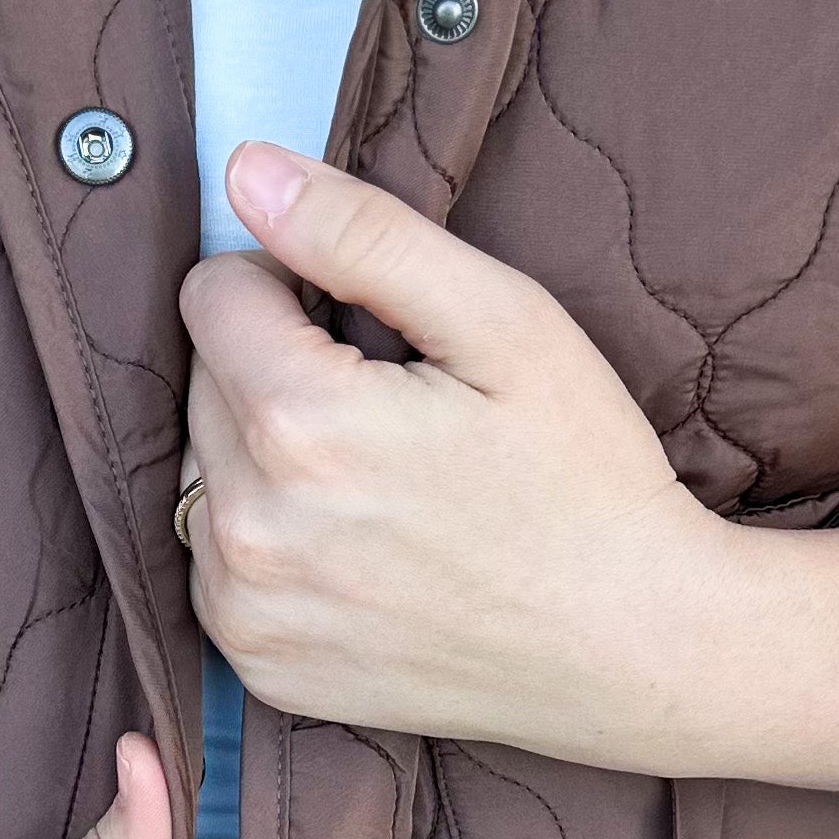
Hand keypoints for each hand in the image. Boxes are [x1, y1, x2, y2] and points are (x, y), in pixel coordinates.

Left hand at [178, 144, 724, 766]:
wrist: (637, 648)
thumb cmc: (587, 478)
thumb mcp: (505, 323)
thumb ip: (363, 235)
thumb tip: (246, 171)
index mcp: (301, 422)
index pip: (212, 293)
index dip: (291, 288)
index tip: (368, 329)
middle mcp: (251, 525)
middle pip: (202, 381)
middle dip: (276, 371)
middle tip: (392, 411)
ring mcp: (248, 609)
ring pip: (201, 472)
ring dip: (262, 457)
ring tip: (380, 483)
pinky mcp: (260, 666)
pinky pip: (216, 564)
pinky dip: (268, 542)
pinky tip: (360, 549)